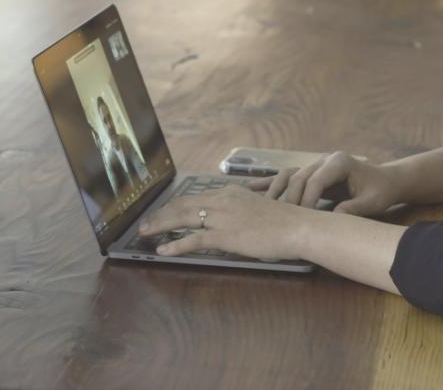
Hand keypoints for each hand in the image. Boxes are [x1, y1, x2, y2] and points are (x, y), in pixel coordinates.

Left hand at [138, 185, 314, 260]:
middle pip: (183, 204)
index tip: (164, 212)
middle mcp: (222, 200)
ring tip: (145, 233)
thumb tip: (231, 221)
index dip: (175, 205)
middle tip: (145, 223)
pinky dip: (175, 244)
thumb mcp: (258, 209)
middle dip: (161, 213)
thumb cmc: (285, 221)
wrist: (297, 227)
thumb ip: (241, 211)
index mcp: (230, 193)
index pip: (195, 197)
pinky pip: (194, 240)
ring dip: (160, 225)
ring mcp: (223, 217)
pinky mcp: (225, 235)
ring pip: (182, 218)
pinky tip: (163, 250)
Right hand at [250, 151, 403, 216]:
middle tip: (281, 220)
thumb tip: (333, 219)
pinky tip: (252, 188)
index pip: (315, 180)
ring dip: (275, 190)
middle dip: (289, 199)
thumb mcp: (372, 202)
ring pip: (289, 175)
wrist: (385, 181)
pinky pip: (288, 176)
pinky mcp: (312, 172)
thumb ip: (353, 209)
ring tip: (261, 206)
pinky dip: (271, 183)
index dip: (306, 200)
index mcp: (339, 162)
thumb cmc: (380, 191)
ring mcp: (316, 164)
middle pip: (298, 177)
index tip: (302, 219)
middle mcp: (324, 159)